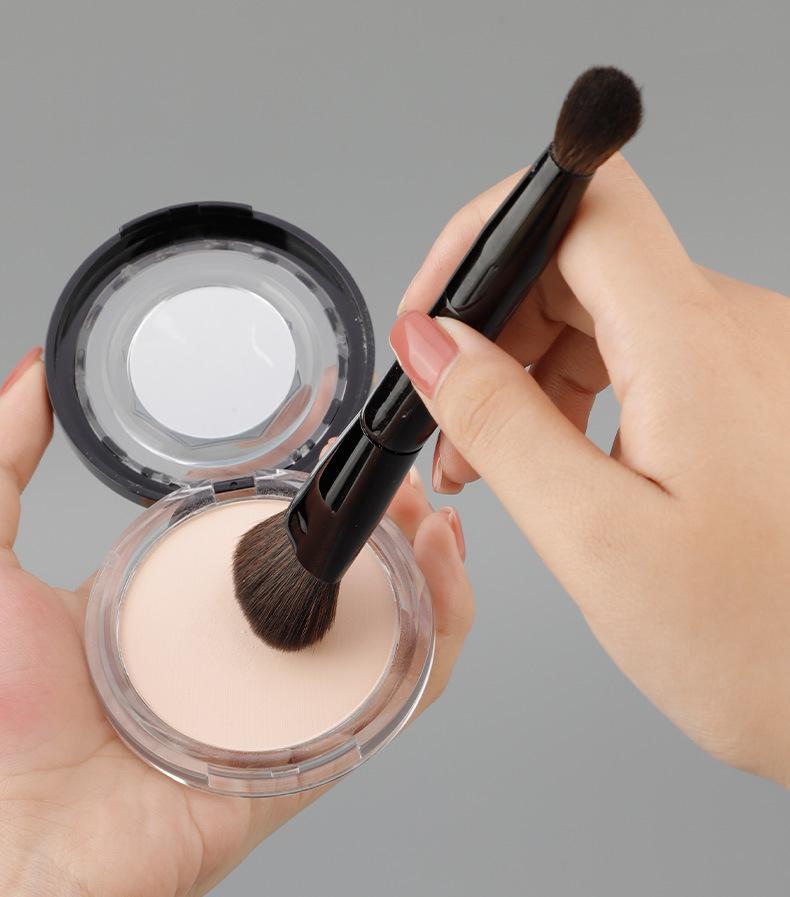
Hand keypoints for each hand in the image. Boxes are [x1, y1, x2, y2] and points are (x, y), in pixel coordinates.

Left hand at [0, 355, 472, 895]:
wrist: (31, 840)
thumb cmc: (8, 721)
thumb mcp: (0, 562)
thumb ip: (7, 464)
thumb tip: (31, 376)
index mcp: (195, 603)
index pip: (282, 534)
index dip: (325, 491)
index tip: (347, 453)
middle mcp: (251, 646)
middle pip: (347, 573)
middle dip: (391, 518)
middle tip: (401, 477)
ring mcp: (292, 695)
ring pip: (392, 623)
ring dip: (430, 564)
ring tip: (431, 516)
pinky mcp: (326, 744)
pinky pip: (402, 692)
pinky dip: (442, 633)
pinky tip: (443, 575)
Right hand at [392, 154, 789, 784]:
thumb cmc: (760, 644)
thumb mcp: (595, 537)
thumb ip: (501, 424)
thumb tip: (433, 344)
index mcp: (696, 347)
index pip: (582, 204)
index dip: (489, 234)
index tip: (435, 308)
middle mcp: (735, 330)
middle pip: (581, 262)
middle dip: (494, 330)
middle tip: (451, 422)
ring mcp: (748, 360)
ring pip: (606, 314)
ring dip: (530, 371)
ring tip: (493, 463)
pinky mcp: (748, 394)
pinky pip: (643, 357)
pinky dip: (579, 393)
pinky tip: (558, 459)